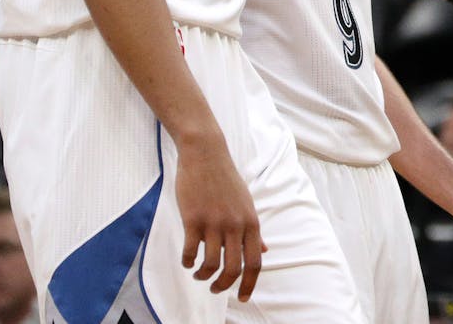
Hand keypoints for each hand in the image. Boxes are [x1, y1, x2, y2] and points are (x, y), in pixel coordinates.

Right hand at [174, 134, 263, 300]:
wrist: (207, 155)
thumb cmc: (226, 180)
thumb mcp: (246, 204)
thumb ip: (253, 230)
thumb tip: (265, 250)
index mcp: (251, 222)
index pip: (255, 262)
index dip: (250, 284)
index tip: (243, 299)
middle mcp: (236, 225)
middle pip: (234, 268)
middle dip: (224, 286)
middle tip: (215, 289)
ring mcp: (215, 222)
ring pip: (211, 264)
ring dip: (203, 276)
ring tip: (198, 273)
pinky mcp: (194, 219)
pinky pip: (191, 252)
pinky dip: (188, 262)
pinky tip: (187, 261)